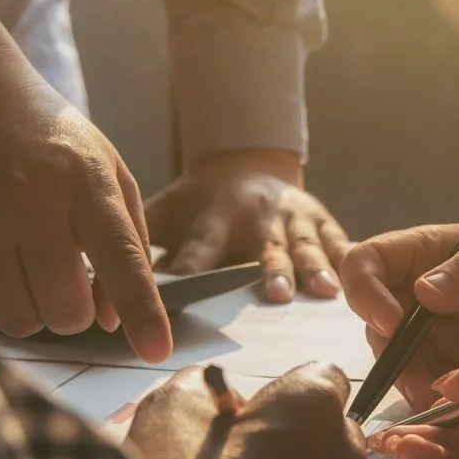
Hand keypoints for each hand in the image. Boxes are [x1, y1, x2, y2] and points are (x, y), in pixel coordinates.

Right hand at [0, 0, 170, 361]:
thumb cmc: (47, 140)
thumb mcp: (105, 169)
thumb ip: (125, 242)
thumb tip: (116, 321)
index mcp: (84, 183)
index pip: (120, 257)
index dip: (141, 310)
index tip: (156, 351)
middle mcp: (30, 202)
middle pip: (64, 310)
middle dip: (73, 314)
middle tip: (66, 285)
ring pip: (17, 321)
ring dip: (29, 314)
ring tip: (26, 273)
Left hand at [146, 149, 349, 303]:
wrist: (248, 164)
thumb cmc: (201, 200)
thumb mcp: (169, 208)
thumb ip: (142, 235)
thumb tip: (101, 271)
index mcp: (214, 215)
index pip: (201, 244)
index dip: (193, 265)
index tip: (182, 287)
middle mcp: (256, 216)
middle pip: (263, 247)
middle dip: (271, 270)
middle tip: (274, 294)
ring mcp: (292, 218)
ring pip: (304, 245)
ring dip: (314, 268)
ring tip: (324, 291)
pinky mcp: (321, 220)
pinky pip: (338, 240)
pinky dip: (347, 260)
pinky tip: (356, 280)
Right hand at [338, 224, 458, 410]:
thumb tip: (422, 290)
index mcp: (432, 251)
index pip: (370, 260)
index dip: (366, 289)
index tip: (391, 322)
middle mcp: (421, 293)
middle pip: (373, 318)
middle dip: (389, 351)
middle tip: (419, 379)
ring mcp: (430, 335)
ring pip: (394, 359)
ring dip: (407, 382)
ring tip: (440, 404)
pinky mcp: (445, 371)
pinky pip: (420, 387)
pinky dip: (427, 402)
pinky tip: (452, 413)